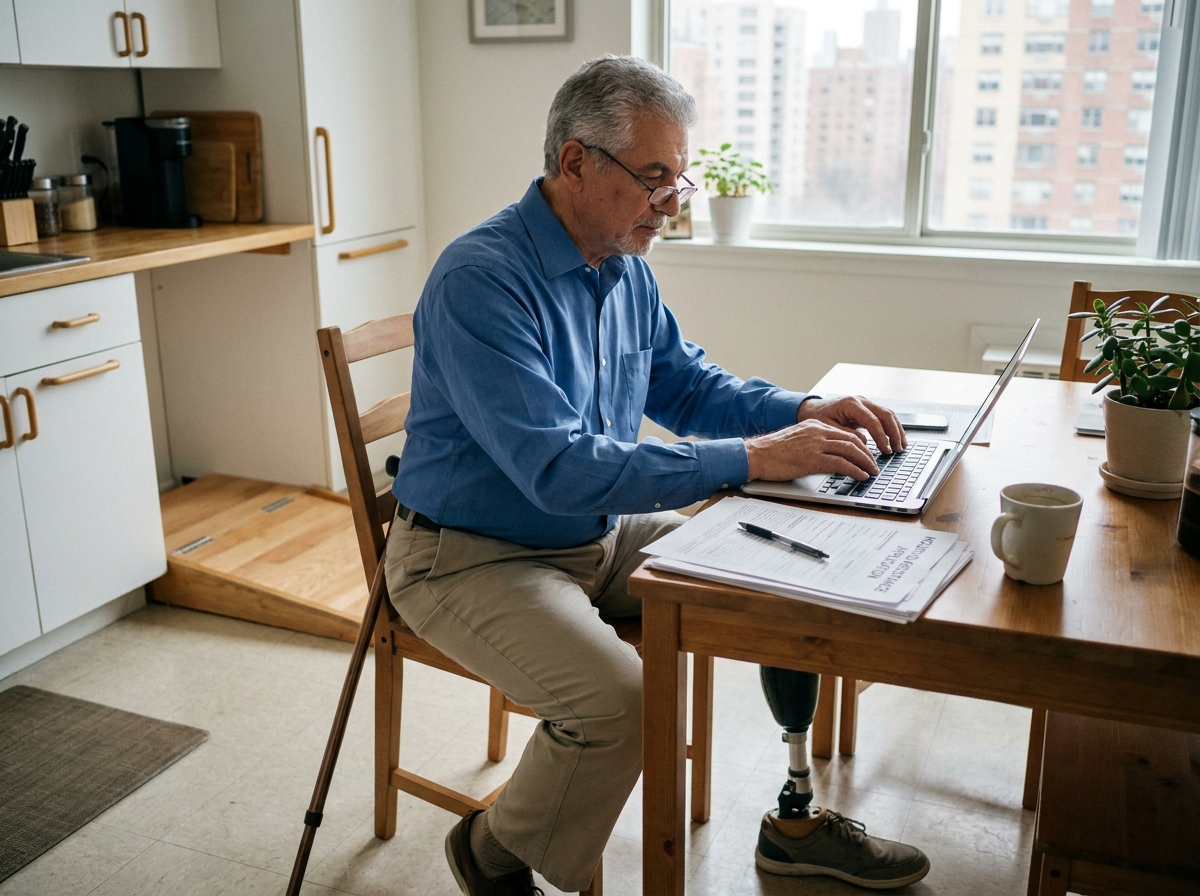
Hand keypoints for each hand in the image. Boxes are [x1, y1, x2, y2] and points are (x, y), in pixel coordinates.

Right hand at [745, 418, 880, 481]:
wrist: (755, 455)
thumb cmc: (772, 452)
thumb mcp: (797, 441)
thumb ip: (814, 444)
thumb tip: (829, 457)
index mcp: (815, 426)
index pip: (845, 433)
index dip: (861, 445)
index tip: (867, 454)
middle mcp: (818, 431)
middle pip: (852, 440)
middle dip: (868, 454)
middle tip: (875, 465)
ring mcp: (816, 444)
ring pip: (851, 450)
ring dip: (866, 462)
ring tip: (872, 471)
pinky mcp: (813, 459)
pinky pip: (841, 463)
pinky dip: (855, 470)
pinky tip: (861, 476)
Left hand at [796, 396, 907, 454]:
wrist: (811, 410)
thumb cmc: (817, 418)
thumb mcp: (827, 428)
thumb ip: (845, 435)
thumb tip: (864, 442)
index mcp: (849, 404)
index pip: (872, 421)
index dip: (881, 437)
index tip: (885, 451)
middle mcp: (860, 400)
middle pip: (885, 414)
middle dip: (894, 433)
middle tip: (898, 450)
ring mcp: (865, 403)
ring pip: (888, 414)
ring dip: (896, 430)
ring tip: (901, 447)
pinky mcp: (867, 408)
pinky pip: (884, 416)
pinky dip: (892, 428)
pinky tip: (896, 440)